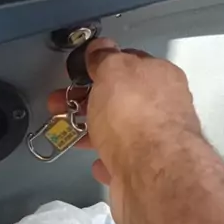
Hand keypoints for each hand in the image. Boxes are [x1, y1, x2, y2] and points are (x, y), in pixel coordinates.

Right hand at [48, 38, 202, 223]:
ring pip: (118, 130)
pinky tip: (96, 161)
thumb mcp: (114, 71)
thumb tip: (101, 48)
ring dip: (91, 130)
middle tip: (59, 103)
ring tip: (66, 133)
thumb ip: (105, 58)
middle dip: (87, 100)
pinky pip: (121, 162)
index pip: (130, 63)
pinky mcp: (146, 174)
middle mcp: (164, 108)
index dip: (102, 66)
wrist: (151, 176)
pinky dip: (106, 160)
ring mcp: (157, 143)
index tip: (78, 73)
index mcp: (161, 76)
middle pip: (121, 99)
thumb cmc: (133, 115)